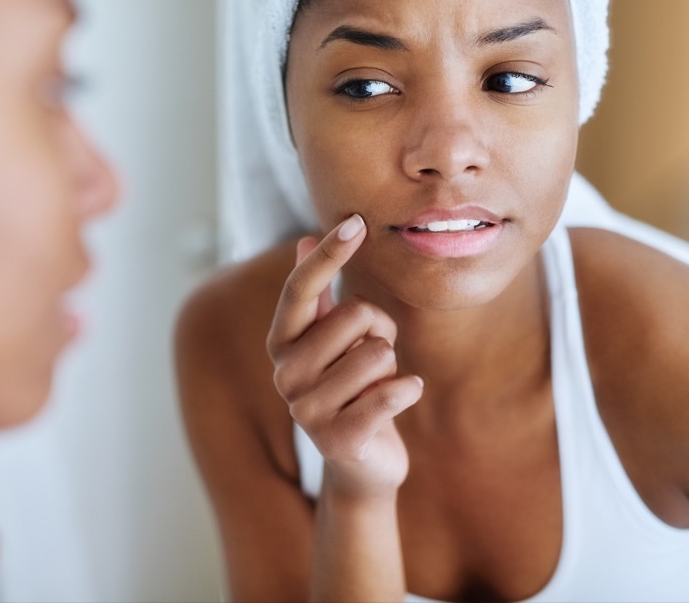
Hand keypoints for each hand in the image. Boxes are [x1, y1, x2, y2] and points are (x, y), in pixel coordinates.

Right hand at [267, 214, 423, 498]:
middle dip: (381, 330)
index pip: (300, 288)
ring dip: (392, 367)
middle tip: (375, 356)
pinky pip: (391, 392)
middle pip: (355, 315)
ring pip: (379, 353)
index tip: (356, 223)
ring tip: (376, 386)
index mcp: (281, 343)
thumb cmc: (350, 390)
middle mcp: (285, 374)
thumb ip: (317, 294)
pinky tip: (401, 398)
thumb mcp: (331, 340)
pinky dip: (408, 389)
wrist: (360, 465)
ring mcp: (307, 410)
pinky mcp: (338, 439)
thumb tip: (303, 238)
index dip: (328, 254)